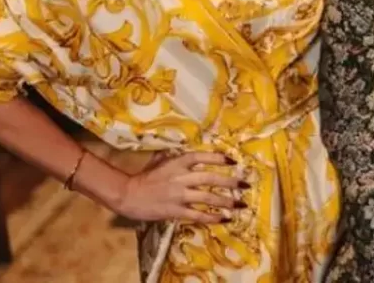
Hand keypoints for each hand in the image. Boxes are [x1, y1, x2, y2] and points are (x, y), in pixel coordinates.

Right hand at [111, 152, 245, 223]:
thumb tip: (193, 154)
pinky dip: (212, 217)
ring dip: (226, 201)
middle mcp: (181, 177)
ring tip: (240, 204)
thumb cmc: (145, 177)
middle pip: (211, 178)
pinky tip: (224, 219)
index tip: (233, 160)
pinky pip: (198, 214)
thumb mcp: (161, 161)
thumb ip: (177, 158)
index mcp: (177, 162)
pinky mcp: (175, 211)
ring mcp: (179, 195)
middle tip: (245, 184)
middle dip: (230, 181)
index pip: (202, 157)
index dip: (218, 158)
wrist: (128, 194)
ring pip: (208, 197)